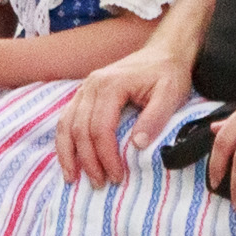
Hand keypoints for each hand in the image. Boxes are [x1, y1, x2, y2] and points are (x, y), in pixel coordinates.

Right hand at [56, 43, 195, 187]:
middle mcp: (92, 85)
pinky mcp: (85, 93)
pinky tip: (69, 159)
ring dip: (68, 154)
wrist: (164, 51)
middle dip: (88, 161)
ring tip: (72, 178)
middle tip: (100, 184)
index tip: (117, 176)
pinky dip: (64, 141)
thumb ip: (154, 119)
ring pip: (66, 125)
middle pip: (80, 130)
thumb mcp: (170, 94)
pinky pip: (66, 119)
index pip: (100, 128)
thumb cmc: (168, 73)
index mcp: (111, 85)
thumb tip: (137, 146)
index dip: (106, 156)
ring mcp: (85, 88)